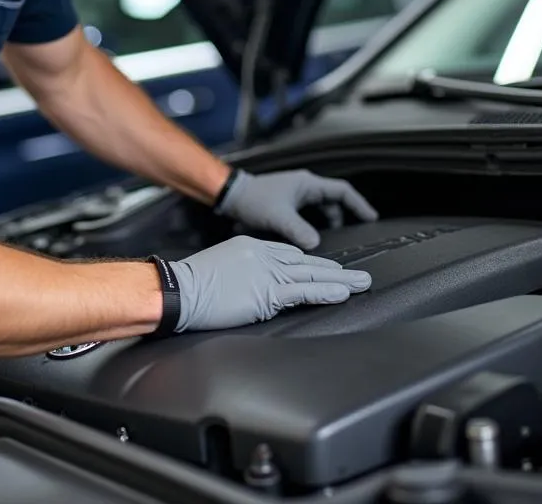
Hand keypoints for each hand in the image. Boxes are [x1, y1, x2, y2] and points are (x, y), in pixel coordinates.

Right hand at [170, 235, 371, 332]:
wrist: (179, 289)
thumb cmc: (192, 284)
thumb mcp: (223, 268)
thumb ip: (245, 273)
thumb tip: (254, 289)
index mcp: (252, 247)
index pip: (289, 254)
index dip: (312, 264)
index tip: (329, 269)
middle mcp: (264, 255)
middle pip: (307, 262)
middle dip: (335, 269)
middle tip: (359, 274)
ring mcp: (267, 273)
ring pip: (312, 275)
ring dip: (341, 280)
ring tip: (362, 283)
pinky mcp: (267, 292)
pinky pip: (303, 291)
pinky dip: (326, 292)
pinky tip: (342, 293)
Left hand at [214, 169, 377, 248]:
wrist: (230, 196)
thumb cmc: (253, 199)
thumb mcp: (278, 216)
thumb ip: (298, 231)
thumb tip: (316, 245)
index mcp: (307, 184)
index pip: (342, 191)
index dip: (359, 204)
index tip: (371, 218)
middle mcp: (304, 187)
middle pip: (333, 201)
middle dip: (345, 217)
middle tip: (355, 235)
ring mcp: (295, 195)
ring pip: (320, 210)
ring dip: (328, 223)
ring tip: (335, 241)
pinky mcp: (286, 204)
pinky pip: (308, 215)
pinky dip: (314, 226)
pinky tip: (312, 241)